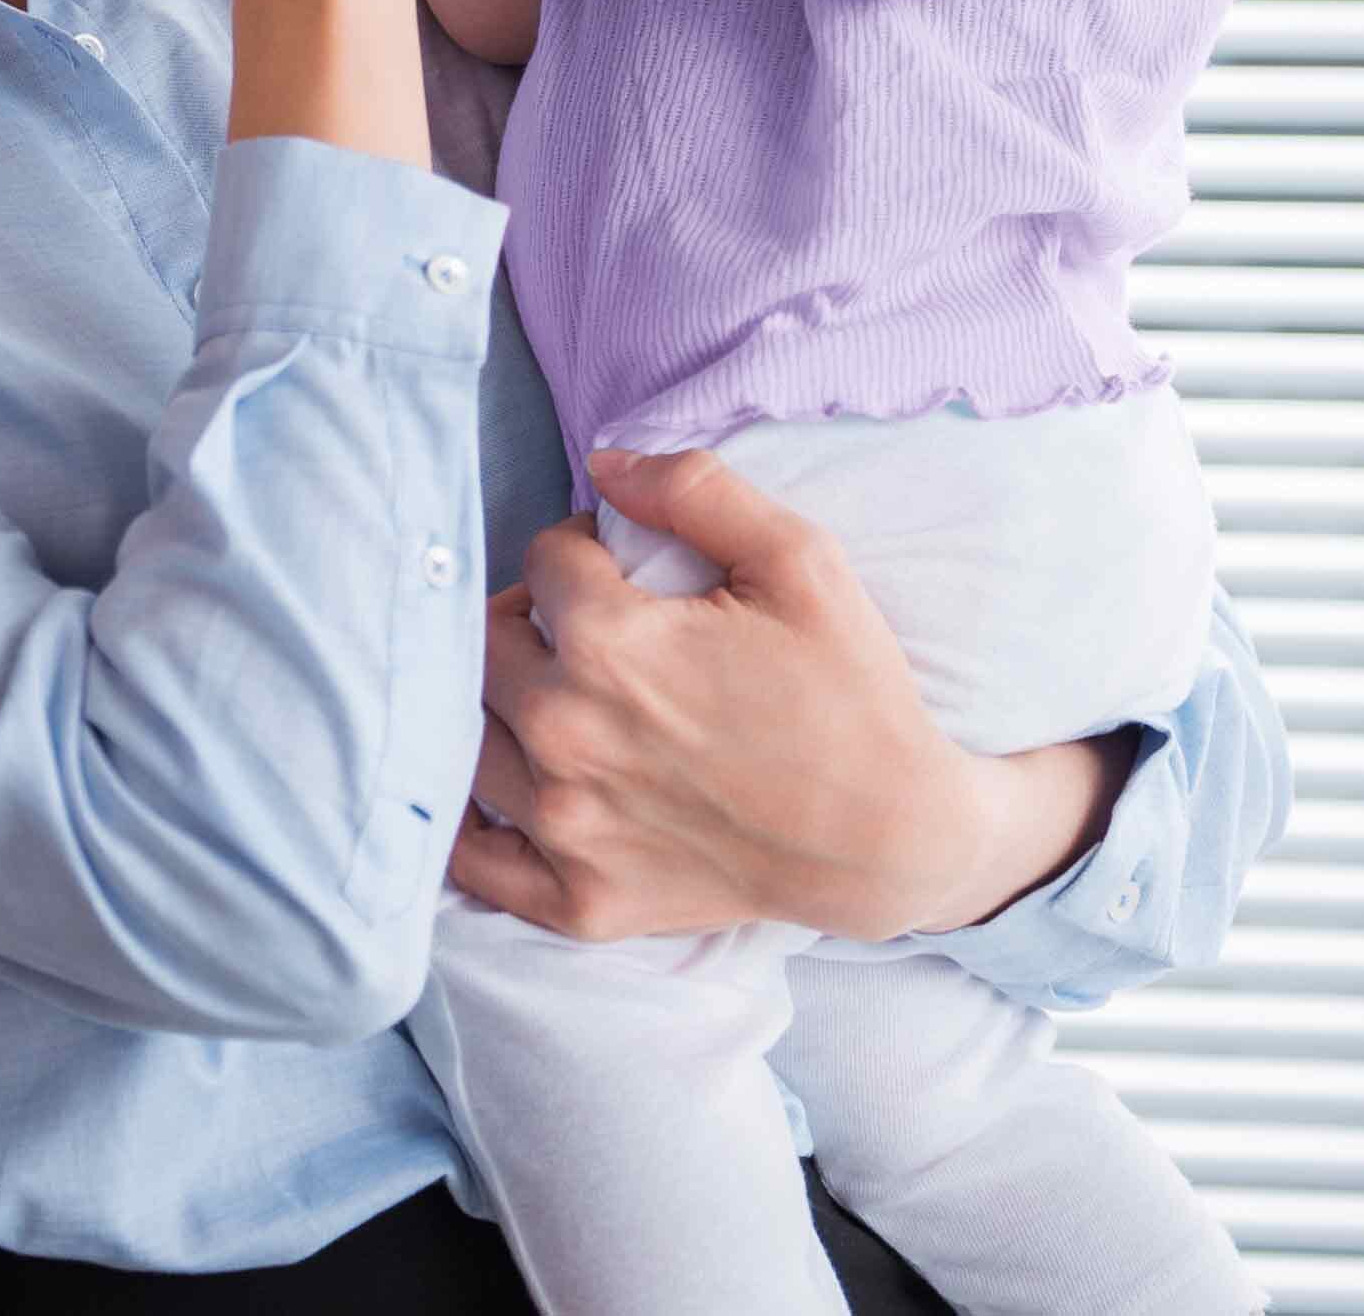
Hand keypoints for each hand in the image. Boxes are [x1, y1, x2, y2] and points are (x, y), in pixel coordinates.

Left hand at [442, 445, 1016, 942]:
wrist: (893, 837)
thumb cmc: (852, 692)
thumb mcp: (800, 559)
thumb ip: (695, 489)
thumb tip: (603, 464)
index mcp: (610, 644)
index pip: (543, 558)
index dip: (586, 548)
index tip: (627, 567)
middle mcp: (566, 734)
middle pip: (486, 641)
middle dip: (531, 617)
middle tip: (591, 630)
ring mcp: (566, 827)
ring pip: (470, 737)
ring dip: (505, 706)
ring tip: (564, 700)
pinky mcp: (578, 899)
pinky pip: (475, 861)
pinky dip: (476, 824)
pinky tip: (513, 787)